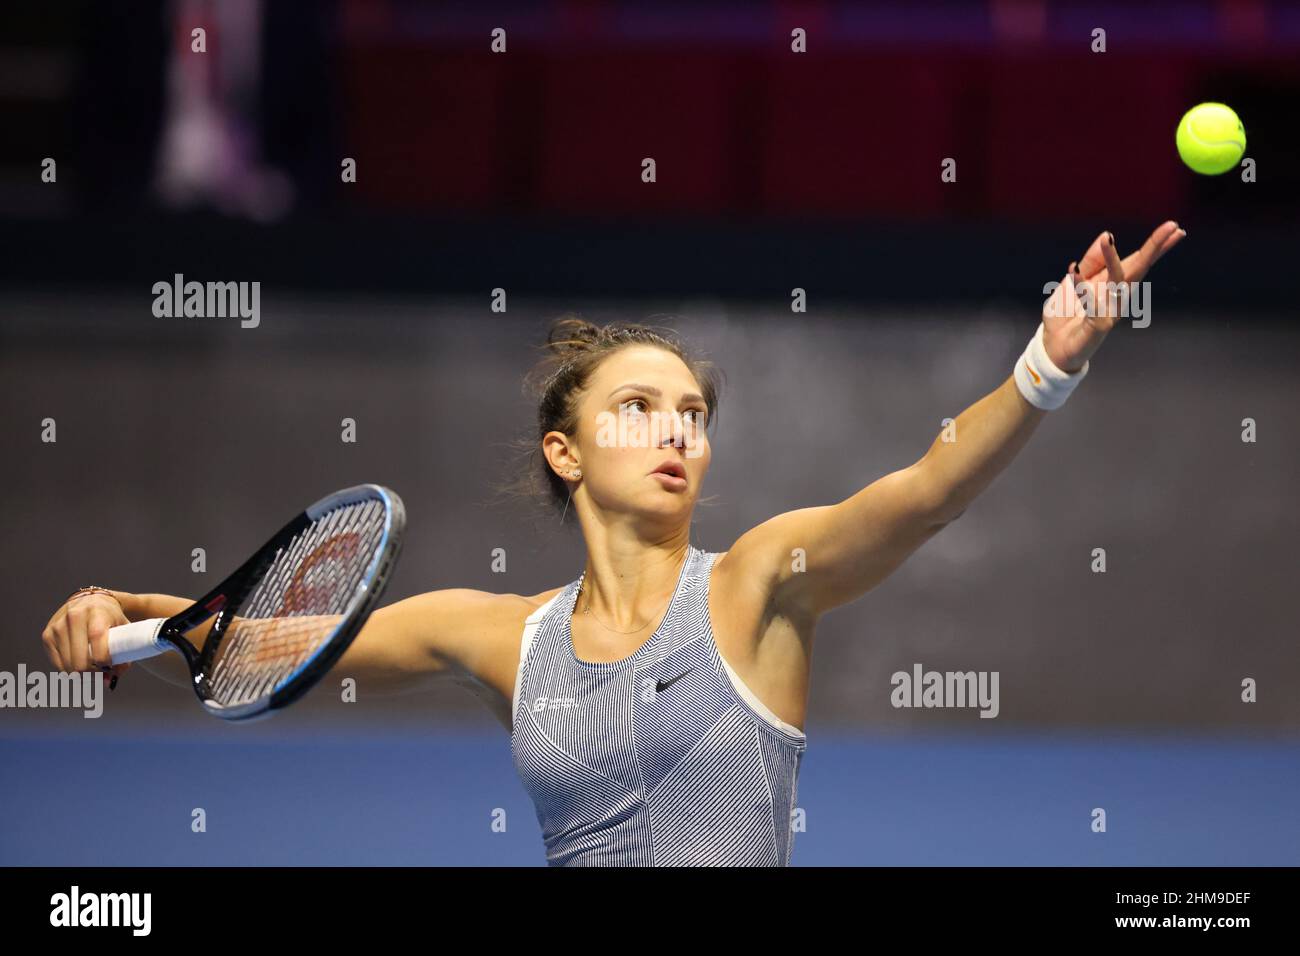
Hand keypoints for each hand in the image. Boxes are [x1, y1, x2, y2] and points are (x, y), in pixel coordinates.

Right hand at [41, 592, 133, 685]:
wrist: (90, 602)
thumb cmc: (110, 619)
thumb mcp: (123, 628)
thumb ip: (125, 652)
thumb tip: (111, 680)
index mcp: (97, 612)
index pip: (97, 639)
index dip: (103, 660)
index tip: (110, 667)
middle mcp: (74, 617)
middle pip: (80, 660)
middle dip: (93, 674)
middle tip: (102, 675)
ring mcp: (57, 626)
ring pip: (68, 666)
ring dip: (82, 675)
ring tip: (93, 671)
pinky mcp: (47, 635)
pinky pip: (58, 664)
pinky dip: (70, 670)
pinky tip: (80, 665)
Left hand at [1041, 221, 1185, 371]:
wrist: (1053, 349)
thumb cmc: (1066, 316)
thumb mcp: (1077, 282)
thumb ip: (1091, 261)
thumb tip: (1106, 235)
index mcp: (1114, 284)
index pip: (1139, 262)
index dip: (1157, 246)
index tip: (1176, 229)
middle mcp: (1117, 296)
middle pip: (1139, 268)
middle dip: (1154, 247)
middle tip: (1172, 226)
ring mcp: (1110, 311)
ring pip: (1117, 281)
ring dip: (1111, 259)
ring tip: (1107, 239)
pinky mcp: (1097, 325)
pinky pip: (1089, 302)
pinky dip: (1080, 286)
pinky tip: (1073, 269)